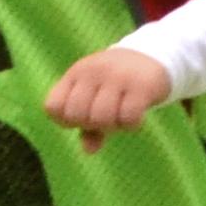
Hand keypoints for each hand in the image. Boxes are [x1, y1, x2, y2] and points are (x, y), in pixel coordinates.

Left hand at [46, 47, 173, 151]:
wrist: (152, 55)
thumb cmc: (116, 84)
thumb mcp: (96, 99)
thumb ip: (87, 126)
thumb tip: (89, 150)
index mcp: (75, 74)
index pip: (53, 107)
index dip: (65, 121)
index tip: (81, 118)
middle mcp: (93, 72)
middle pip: (76, 115)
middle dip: (89, 124)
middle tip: (104, 118)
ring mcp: (117, 77)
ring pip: (102, 118)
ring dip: (112, 126)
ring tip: (120, 116)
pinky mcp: (142, 85)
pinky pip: (128, 117)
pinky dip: (131, 125)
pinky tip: (135, 117)